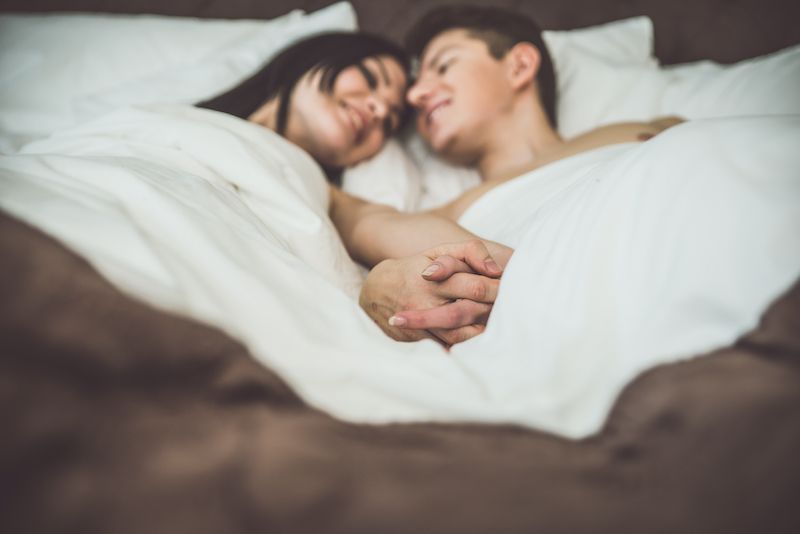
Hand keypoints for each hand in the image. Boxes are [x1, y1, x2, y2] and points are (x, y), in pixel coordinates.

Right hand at [359, 240, 512, 345]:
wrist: (375, 291)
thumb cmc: (416, 268)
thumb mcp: (439, 251)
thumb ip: (471, 251)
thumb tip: (495, 270)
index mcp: (437, 279)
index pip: (477, 287)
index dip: (499, 291)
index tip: (516, 292)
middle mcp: (427, 303)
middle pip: (470, 313)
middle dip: (494, 313)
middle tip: (515, 312)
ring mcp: (421, 325)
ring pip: (460, 336)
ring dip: (482, 334)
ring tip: (501, 330)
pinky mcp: (417, 340)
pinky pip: (446, 348)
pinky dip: (465, 348)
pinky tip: (482, 346)